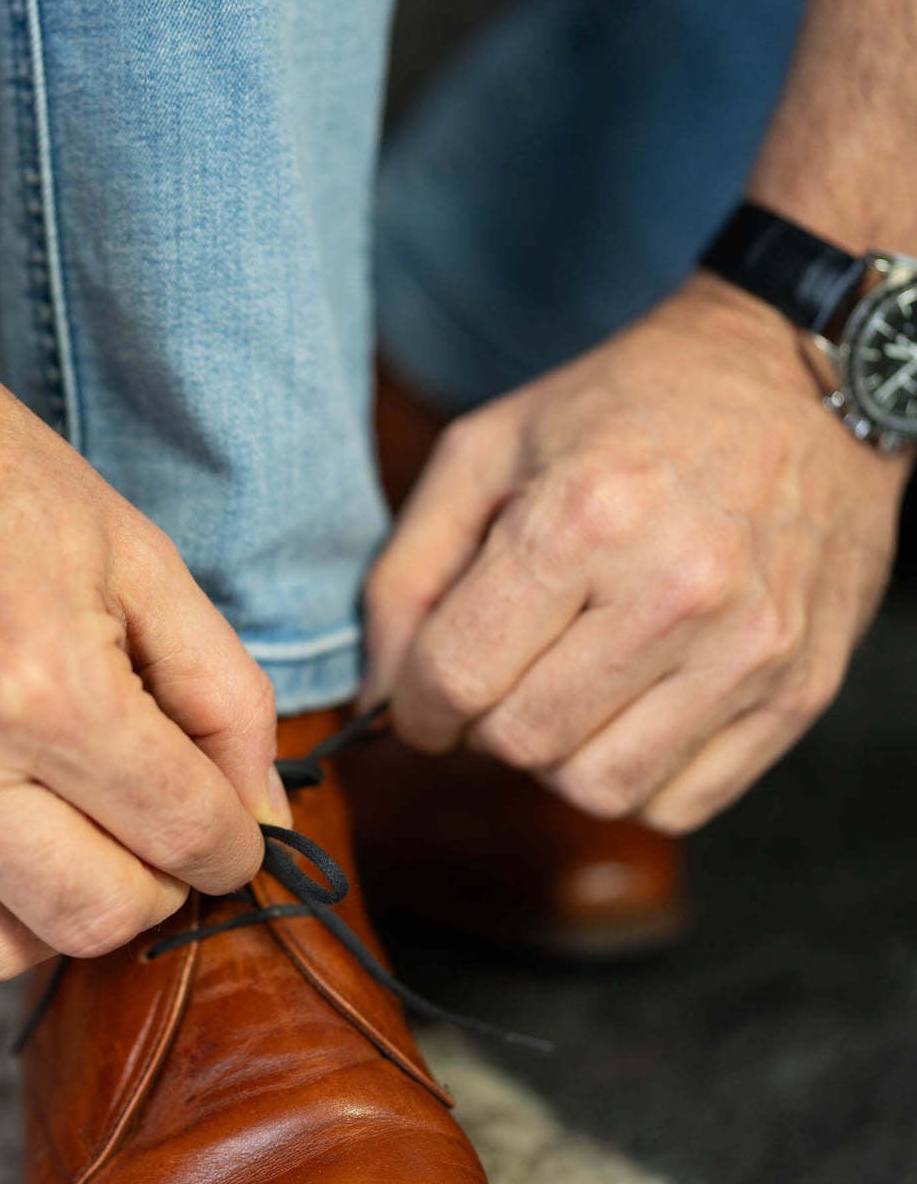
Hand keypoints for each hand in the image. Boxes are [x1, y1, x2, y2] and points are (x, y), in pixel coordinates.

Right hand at [0, 322, 282, 984]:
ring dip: (57, 909)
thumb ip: (222, 694)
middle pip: (99, 920)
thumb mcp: (136, 552)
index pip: (185, 836)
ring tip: (66, 833)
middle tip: (155, 831)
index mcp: (44, 685)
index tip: (229, 830)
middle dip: (157, 887)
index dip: (234, 844)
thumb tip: (260, 814)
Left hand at [363, 275, 909, 831]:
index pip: (456, 678)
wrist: (796, 380)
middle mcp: (679, 589)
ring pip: (599, 789)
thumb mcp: (483, 452)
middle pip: (521, 742)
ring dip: (558, 757)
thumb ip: (405, 578)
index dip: (416, 705)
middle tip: (502, 674)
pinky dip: (636, 777)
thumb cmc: (623, 411)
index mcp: (586, 518)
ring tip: (568, 688)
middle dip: (484, 725)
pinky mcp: (803, 692)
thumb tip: (379, 699)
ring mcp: (752, 649)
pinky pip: (679, 804)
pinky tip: (632, 706)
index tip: (425, 693)